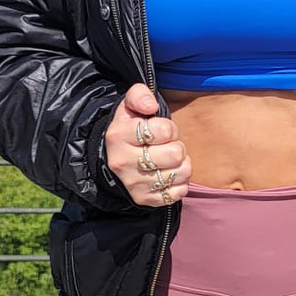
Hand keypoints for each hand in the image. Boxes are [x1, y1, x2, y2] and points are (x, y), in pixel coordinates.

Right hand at [104, 84, 189, 206]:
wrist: (114, 157)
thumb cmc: (129, 128)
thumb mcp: (129, 105)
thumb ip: (139, 95)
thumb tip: (150, 105)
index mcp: (118, 136)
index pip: (164, 130)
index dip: (169, 128)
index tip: (161, 130)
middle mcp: (122, 162)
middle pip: (175, 154)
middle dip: (177, 146)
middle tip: (166, 146)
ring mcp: (132, 184)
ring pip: (181, 173)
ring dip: (181, 164)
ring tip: (168, 160)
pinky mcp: (143, 199)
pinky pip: (178, 192)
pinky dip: (180, 183)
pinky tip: (168, 175)